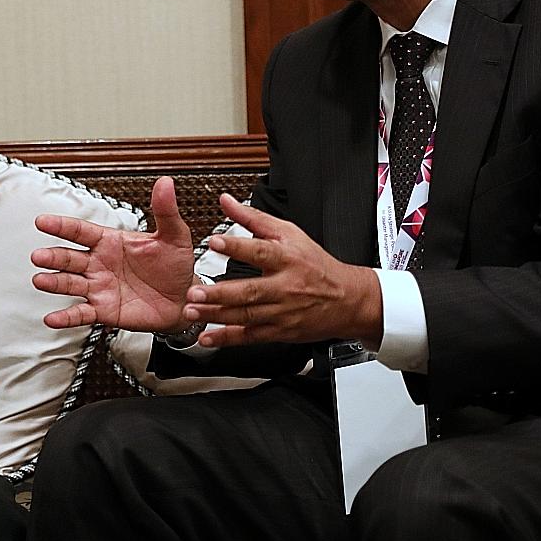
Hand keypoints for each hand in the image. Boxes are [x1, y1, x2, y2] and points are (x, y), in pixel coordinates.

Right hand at [31, 176, 196, 331]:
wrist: (185, 299)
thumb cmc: (175, 265)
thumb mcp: (174, 236)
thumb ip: (165, 211)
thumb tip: (165, 183)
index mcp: (110, 242)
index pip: (81, 231)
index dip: (61, 226)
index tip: (42, 222)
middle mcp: (99, 263)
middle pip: (70, 257)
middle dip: (53, 256)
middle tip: (38, 256)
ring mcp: (99, 287)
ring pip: (70, 283)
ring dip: (54, 282)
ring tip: (39, 281)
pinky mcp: (103, 310)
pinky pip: (81, 313)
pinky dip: (66, 317)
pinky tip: (52, 318)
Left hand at [185, 194, 382, 347]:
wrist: (347, 300)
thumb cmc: (315, 264)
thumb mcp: (289, 234)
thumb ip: (254, 218)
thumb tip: (227, 201)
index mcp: (287, 259)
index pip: (260, 251)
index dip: (237, 246)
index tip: (215, 242)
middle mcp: (284, 287)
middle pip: (249, 291)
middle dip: (219, 293)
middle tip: (194, 292)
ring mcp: (282, 312)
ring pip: (246, 316)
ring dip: (216, 315)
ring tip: (192, 312)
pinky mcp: (280, 331)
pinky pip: (250, 337)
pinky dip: (228, 339)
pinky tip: (208, 337)